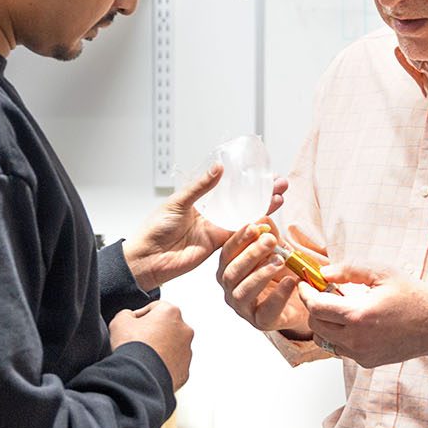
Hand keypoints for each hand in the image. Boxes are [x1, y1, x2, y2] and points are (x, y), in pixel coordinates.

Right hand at [110, 301, 192, 389]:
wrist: (139, 377)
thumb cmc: (132, 347)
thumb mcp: (119, 320)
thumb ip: (126, 314)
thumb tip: (129, 318)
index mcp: (171, 312)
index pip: (154, 308)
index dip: (139, 316)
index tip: (131, 325)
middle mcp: (184, 330)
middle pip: (166, 327)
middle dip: (153, 332)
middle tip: (137, 341)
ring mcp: (186, 351)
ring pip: (172, 346)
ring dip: (160, 348)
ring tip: (143, 356)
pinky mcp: (185, 370)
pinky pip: (173, 364)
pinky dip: (163, 364)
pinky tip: (149, 367)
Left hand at [124, 164, 287, 291]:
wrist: (147, 259)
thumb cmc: (154, 230)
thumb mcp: (177, 203)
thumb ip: (200, 188)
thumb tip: (218, 168)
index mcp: (200, 200)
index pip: (229, 187)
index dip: (247, 181)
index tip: (264, 173)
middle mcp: (210, 214)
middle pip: (242, 201)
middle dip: (262, 193)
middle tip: (280, 184)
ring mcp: (215, 230)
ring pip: (244, 217)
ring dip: (263, 209)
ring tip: (280, 198)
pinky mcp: (217, 246)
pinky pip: (238, 236)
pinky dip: (253, 229)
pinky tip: (267, 220)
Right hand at [215, 222, 311, 336]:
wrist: (299, 301)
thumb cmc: (281, 274)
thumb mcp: (276, 251)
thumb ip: (269, 236)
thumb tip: (264, 218)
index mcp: (229, 268)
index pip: (227, 253)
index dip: (239, 239)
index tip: (255, 226)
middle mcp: (230, 288)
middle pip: (232, 271)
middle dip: (251, 254)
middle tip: (270, 240)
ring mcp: (243, 307)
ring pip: (243, 291)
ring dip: (261, 273)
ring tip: (281, 260)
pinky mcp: (260, 321)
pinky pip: (266, 310)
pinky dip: (278, 295)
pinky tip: (290, 281)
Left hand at [303, 264, 427, 368]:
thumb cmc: (414, 297)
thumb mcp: (382, 273)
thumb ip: (349, 270)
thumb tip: (323, 273)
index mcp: (359, 316)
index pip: (315, 307)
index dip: (305, 293)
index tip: (305, 283)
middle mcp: (357, 340)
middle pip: (315, 324)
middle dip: (314, 307)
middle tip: (326, 293)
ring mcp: (361, 354)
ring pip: (325, 340)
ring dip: (325, 323)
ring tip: (341, 308)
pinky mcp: (367, 362)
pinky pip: (341, 349)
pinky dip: (340, 335)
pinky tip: (355, 322)